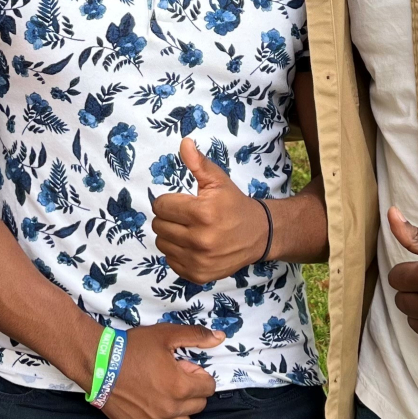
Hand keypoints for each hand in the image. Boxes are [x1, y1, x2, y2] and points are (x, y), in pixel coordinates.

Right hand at [99, 322, 226, 418]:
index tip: (182, 367)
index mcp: (181, 387)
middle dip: (191, 391)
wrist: (98, 364)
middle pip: (198, 405)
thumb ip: (196, 336)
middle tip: (171, 377)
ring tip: (163, 394)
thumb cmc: (133, 348)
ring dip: (179, 409)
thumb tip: (221, 337)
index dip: (197, 374)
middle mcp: (171, 409)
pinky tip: (153, 409)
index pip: (209, 387)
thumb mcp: (166, 335)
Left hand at [151, 138, 269, 281]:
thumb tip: (184, 143)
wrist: (259, 234)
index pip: (161, 205)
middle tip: (187, 217)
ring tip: (190, 230)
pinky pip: (170, 261)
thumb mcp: (219, 181)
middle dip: (169, 218)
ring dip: (171, 235)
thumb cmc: (234, 204)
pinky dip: (177, 253)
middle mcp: (200, 239)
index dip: (170, 201)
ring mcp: (198, 260)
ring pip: (162, 243)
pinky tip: (193, 246)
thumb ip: (198, 163)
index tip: (183, 202)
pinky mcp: (198, 275)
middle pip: (158, 225)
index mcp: (202, 213)